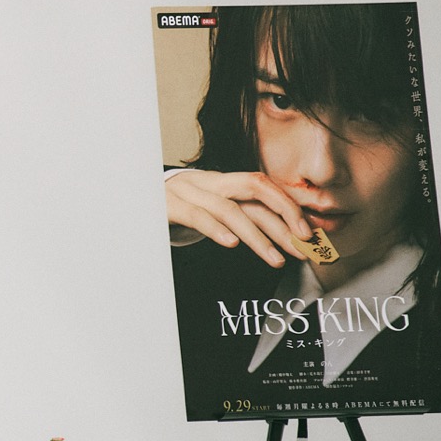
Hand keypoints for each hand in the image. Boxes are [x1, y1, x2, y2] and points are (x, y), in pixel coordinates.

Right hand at [165, 169, 312, 267]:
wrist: (131, 200)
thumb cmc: (177, 209)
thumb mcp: (211, 209)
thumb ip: (243, 216)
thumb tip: (286, 233)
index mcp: (222, 181)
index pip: (263, 187)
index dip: (289, 206)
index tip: (309, 232)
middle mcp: (208, 182)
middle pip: (254, 188)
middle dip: (283, 215)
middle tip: (301, 244)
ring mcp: (187, 192)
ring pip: (229, 209)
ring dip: (257, 236)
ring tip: (275, 259)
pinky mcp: (167, 207)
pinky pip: (196, 216)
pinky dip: (216, 229)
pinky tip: (232, 244)